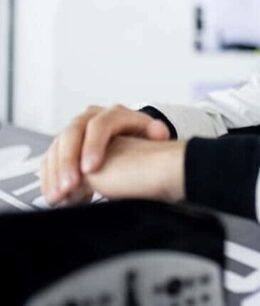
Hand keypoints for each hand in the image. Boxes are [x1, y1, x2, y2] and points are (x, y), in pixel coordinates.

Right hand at [40, 105, 170, 204]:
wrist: (135, 145)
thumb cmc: (144, 142)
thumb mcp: (152, 136)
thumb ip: (156, 133)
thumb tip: (159, 132)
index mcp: (115, 114)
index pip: (100, 124)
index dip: (93, 145)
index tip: (91, 169)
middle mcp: (91, 118)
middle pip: (72, 134)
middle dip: (68, 162)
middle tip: (69, 186)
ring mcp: (75, 131)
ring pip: (58, 147)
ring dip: (55, 173)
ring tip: (58, 196)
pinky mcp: (64, 146)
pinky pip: (50, 159)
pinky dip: (49, 178)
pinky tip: (52, 195)